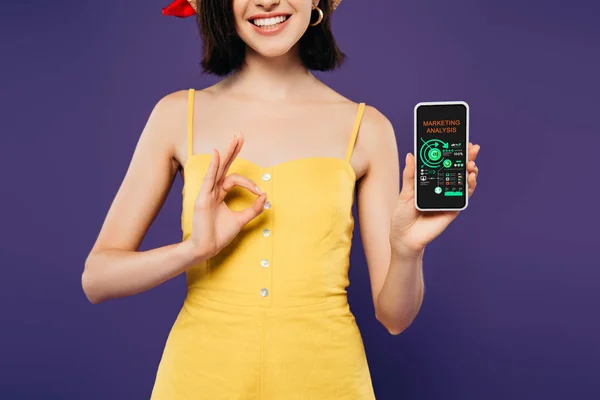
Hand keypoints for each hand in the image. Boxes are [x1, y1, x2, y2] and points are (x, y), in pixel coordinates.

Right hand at [188, 133, 266, 258]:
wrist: (206, 248)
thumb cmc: (219, 235)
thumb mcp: (241, 220)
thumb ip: (253, 209)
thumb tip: (265, 196)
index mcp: (219, 193)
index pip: (234, 178)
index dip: (249, 183)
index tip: (259, 191)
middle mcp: (213, 190)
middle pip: (224, 165)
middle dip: (233, 150)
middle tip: (240, 135)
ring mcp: (207, 193)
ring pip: (218, 168)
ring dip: (227, 153)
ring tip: (235, 139)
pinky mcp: (203, 199)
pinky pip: (210, 179)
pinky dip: (214, 166)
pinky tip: (218, 154)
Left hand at [390, 142, 480, 255]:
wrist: (404, 237)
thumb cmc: (402, 215)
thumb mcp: (405, 193)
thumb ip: (410, 175)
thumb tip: (411, 155)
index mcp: (429, 182)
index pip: (443, 164)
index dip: (452, 153)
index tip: (461, 141)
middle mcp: (440, 188)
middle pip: (457, 170)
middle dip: (467, 158)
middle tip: (473, 149)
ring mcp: (448, 198)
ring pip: (464, 182)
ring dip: (470, 171)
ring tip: (471, 164)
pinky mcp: (452, 209)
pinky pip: (464, 197)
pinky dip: (469, 187)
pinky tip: (470, 179)